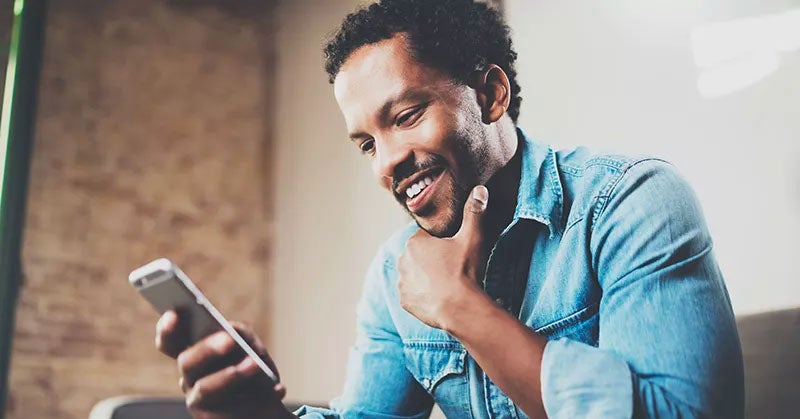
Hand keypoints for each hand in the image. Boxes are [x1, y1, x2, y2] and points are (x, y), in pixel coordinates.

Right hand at [156, 311, 295, 418]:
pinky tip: (278, 389)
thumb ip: (240, 335)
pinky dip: (257, 398)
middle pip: (187, 361)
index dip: (168, 328)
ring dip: (232, 375)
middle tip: (230, 340)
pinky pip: (230, 410)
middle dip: (208, 349)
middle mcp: (190, 377)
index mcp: (193, 353)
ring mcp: (199, 400)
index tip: (175, 313)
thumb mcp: (250, 346)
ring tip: (254, 364)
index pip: (170, 341)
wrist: (266, 405)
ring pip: (205, 388)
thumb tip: (235, 333)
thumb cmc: (252, 367)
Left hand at [398, 185, 489, 329]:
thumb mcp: (472, 238)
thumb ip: (474, 212)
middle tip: (452, 268)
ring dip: (426, 277)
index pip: (427, 237)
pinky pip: (413, 294)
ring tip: (446, 284)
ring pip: (414, 274)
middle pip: (419, 255)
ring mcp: (402, 282)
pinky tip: (438, 297)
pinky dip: (422, 295)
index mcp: (415, 242)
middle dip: (432, 260)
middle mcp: (403, 260)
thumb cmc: (464, 271)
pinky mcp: (405, 301)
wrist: (461, 308)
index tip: (454, 252)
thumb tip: (480, 189)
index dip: (442, 244)